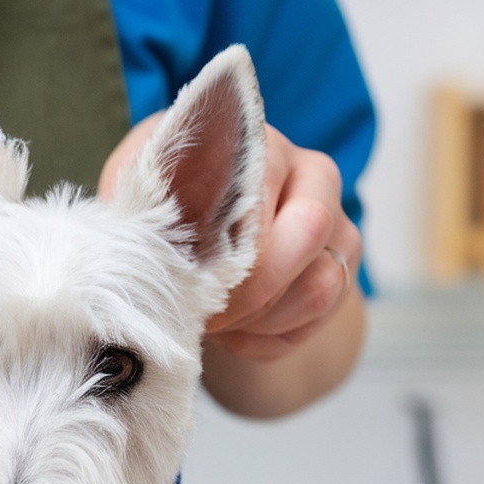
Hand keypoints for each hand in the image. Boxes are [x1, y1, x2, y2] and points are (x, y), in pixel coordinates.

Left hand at [101, 117, 360, 362]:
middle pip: (309, 229)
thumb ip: (143, 205)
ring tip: (218, 322)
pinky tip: (237, 330)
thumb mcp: (145, 195)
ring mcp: (336, 227)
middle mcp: (312, 177)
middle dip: (250, 289)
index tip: (185, 279)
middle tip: (207, 314)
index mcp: (260, 146)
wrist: (206, 239)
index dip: (222, 248)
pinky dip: (270, 338)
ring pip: (320, 285)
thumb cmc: (172, 208)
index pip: (261, 193)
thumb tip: (140, 238)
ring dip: (260, 319)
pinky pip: (318, 318)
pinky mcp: (342, 273)